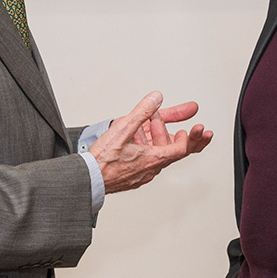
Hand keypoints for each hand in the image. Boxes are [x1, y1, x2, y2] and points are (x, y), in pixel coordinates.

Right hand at [89, 91, 213, 193]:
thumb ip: (143, 111)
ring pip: (157, 158)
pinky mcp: (132, 177)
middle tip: (180, 130)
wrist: (88, 179)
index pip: (181, 149)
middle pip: (172, 155)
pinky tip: (134, 142)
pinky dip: (146, 150)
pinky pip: (145, 163)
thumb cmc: (103, 160)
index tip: (188, 131)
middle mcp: (150, 169)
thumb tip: (156, 98)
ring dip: (156, 142)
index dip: (188, 139)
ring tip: (145, 128)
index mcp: (154, 159)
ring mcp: (141, 175)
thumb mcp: (124, 128)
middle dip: (175, 139)